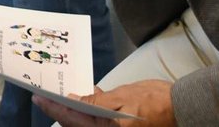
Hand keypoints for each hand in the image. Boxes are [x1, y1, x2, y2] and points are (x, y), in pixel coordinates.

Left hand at [34, 81, 175, 126]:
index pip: (71, 119)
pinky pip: (98, 119)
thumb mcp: (121, 97)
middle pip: (75, 124)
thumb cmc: (152, 102)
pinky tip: (86, 95)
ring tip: (60, 95)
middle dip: (60, 110)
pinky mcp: (120, 125)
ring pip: (85, 122)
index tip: (38, 97)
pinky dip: (89, 109)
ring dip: (73, 110)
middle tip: (44, 96)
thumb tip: (73, 99)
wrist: (180, 108)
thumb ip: (95, 100)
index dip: (53, 107)